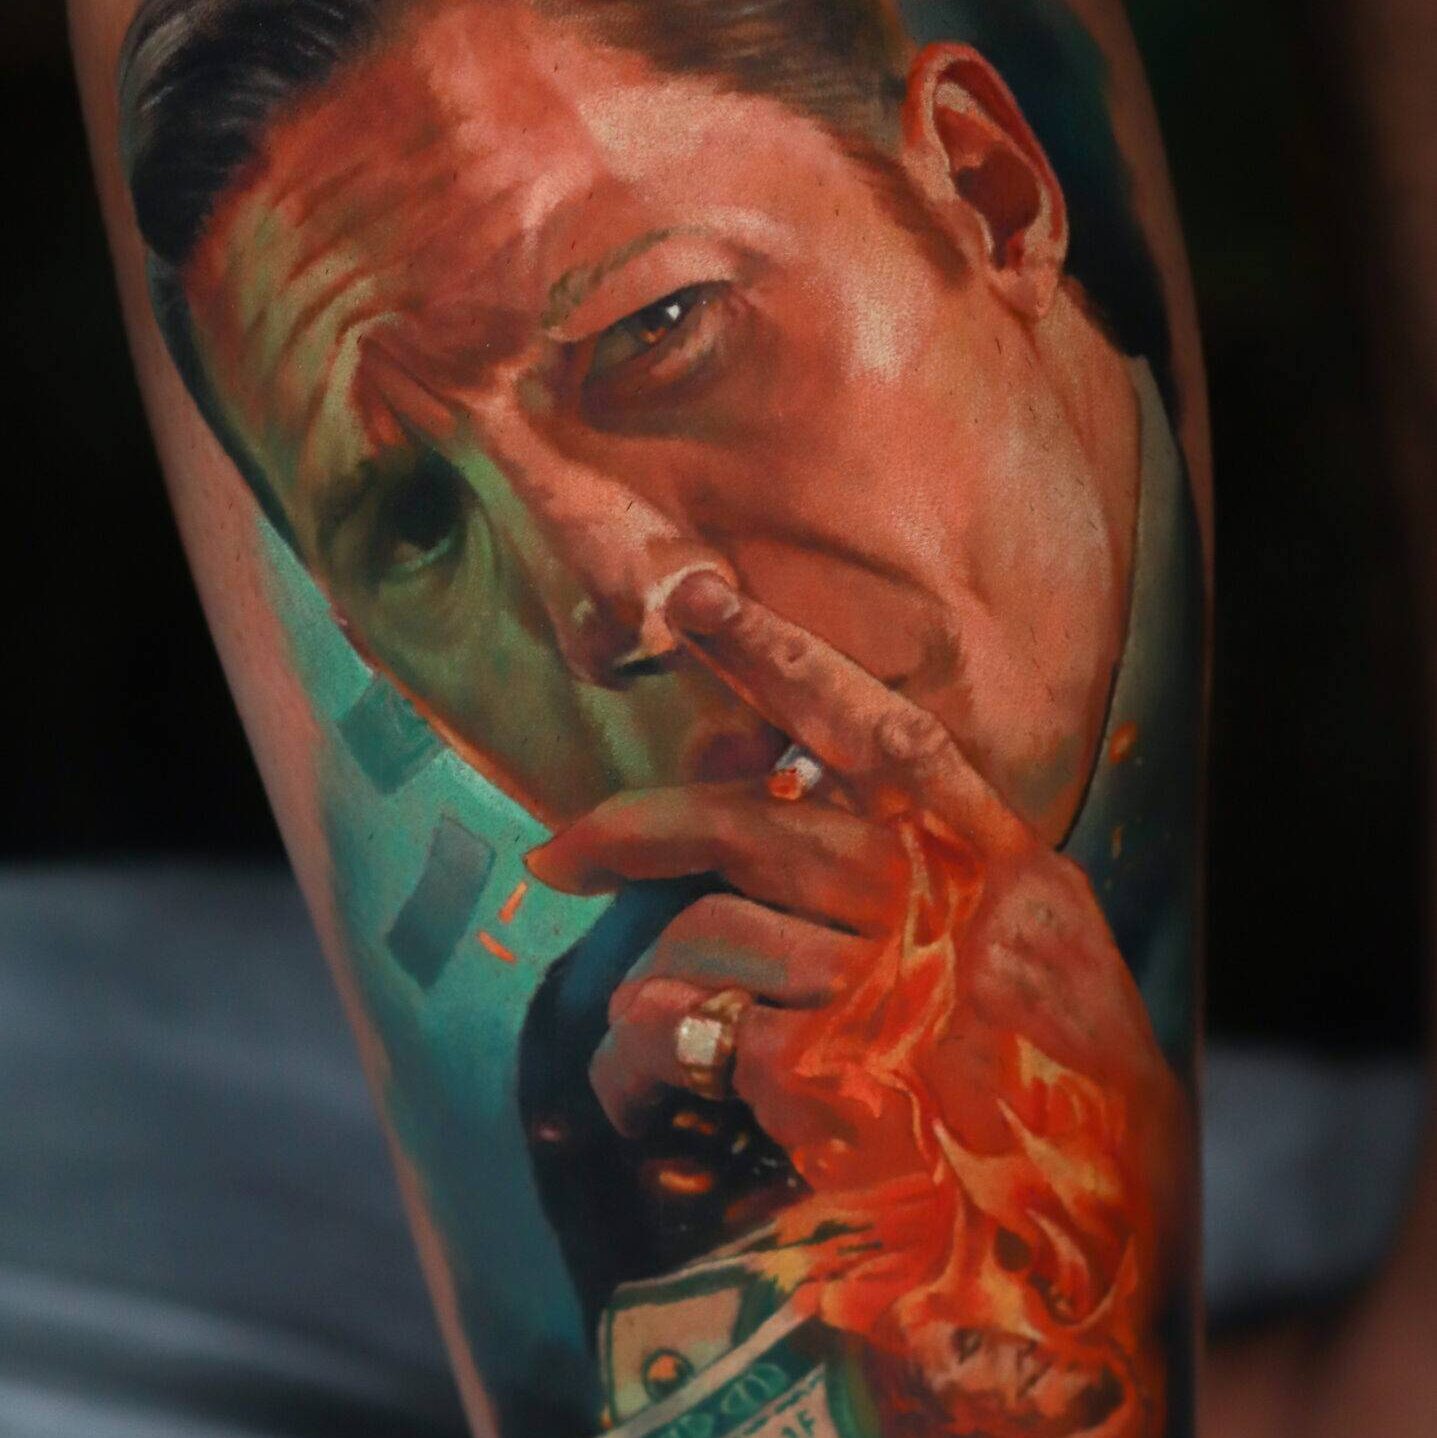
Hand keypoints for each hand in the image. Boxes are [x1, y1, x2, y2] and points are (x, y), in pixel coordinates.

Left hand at [527, 570, 1173, 1169]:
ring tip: (637, 1024)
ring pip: (716, 931)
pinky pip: (700, 1031)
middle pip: (763, 829)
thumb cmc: (1065, 1106)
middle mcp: (953, 912)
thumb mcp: (1036, 966)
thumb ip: (938, 882)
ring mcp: (894, 992)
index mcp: (1008, 872)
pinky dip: (651, 1054)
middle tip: (565, 850)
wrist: (1098, 1260)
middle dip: (644, 827)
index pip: (886, 737)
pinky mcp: (837, 1077)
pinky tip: (651, 1087)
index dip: (785, 662)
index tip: (697, 601)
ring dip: (654, 980)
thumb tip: (796, 800)